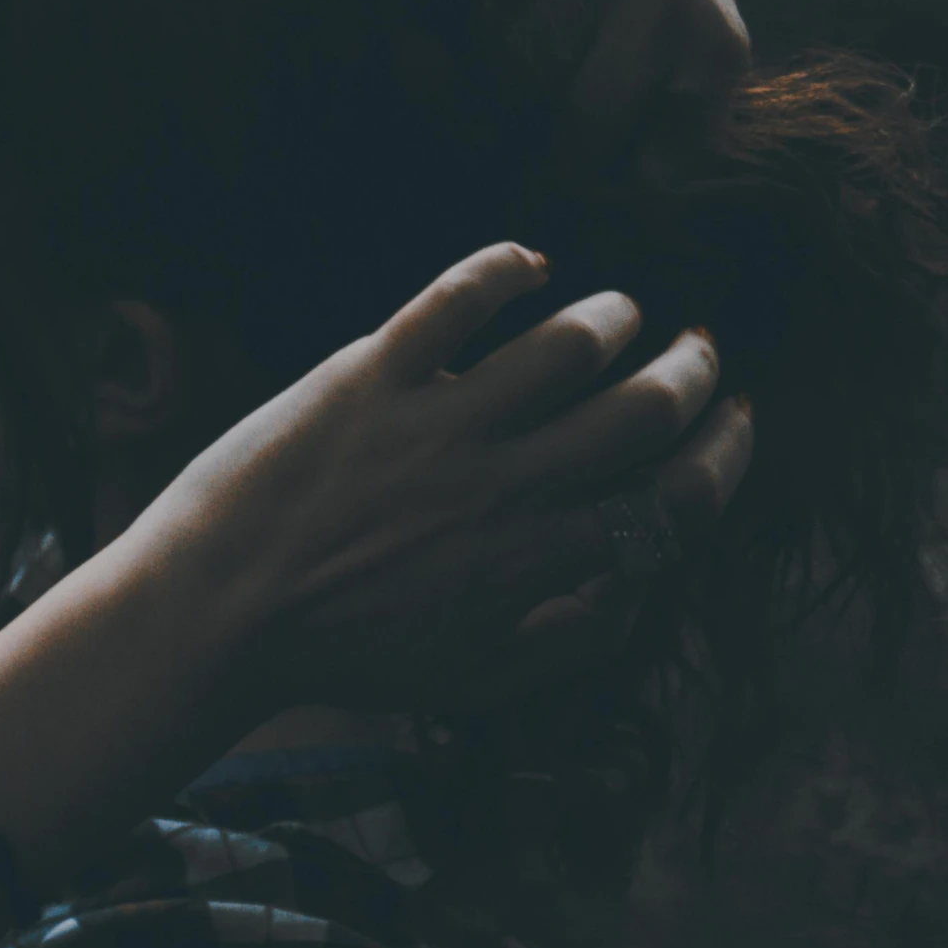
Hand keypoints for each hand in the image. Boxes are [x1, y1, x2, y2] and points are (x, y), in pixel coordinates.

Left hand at [137, 241, 752, 719]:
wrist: (213, 614)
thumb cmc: (340, 656)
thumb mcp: (470, 681)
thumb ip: (569, 638)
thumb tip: (640, 578)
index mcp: (533, 563)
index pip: (675, 501)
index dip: (726, 456)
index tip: (734, 424)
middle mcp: (500, 487)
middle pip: (643, 410)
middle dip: (693, 373)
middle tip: (697, 354)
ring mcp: (437, 423)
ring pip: (571, 342)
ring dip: (615, 319)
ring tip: (619, 316)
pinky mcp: (369, 375)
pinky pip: (459, 298)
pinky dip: (509, 268)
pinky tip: (530, 266)